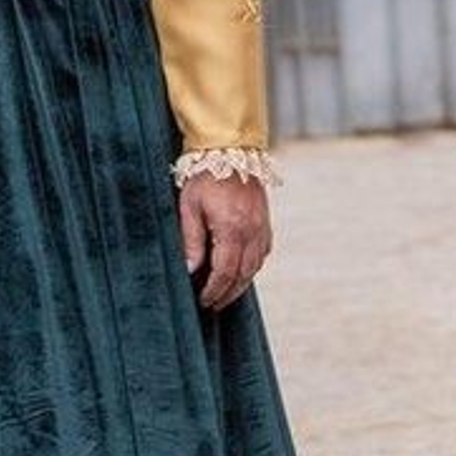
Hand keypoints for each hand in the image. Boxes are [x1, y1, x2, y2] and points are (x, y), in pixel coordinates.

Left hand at [178, 172, 271, 311]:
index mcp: (231, 229)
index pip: (224, 272)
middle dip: (227, 293)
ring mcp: (262, 227)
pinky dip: (252, 267)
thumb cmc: (204, 178)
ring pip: (255, 267)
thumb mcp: (189, 208)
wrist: (230, 151)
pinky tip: (240, 272)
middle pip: (242, 275)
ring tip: (224, 293)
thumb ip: (191, 241)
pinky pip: (263, 253)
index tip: (203, 301)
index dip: (214, 291)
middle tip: (212, 304)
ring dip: (241, 283)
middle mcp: (251, 232)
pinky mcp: (265, 222)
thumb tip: (190, 270)